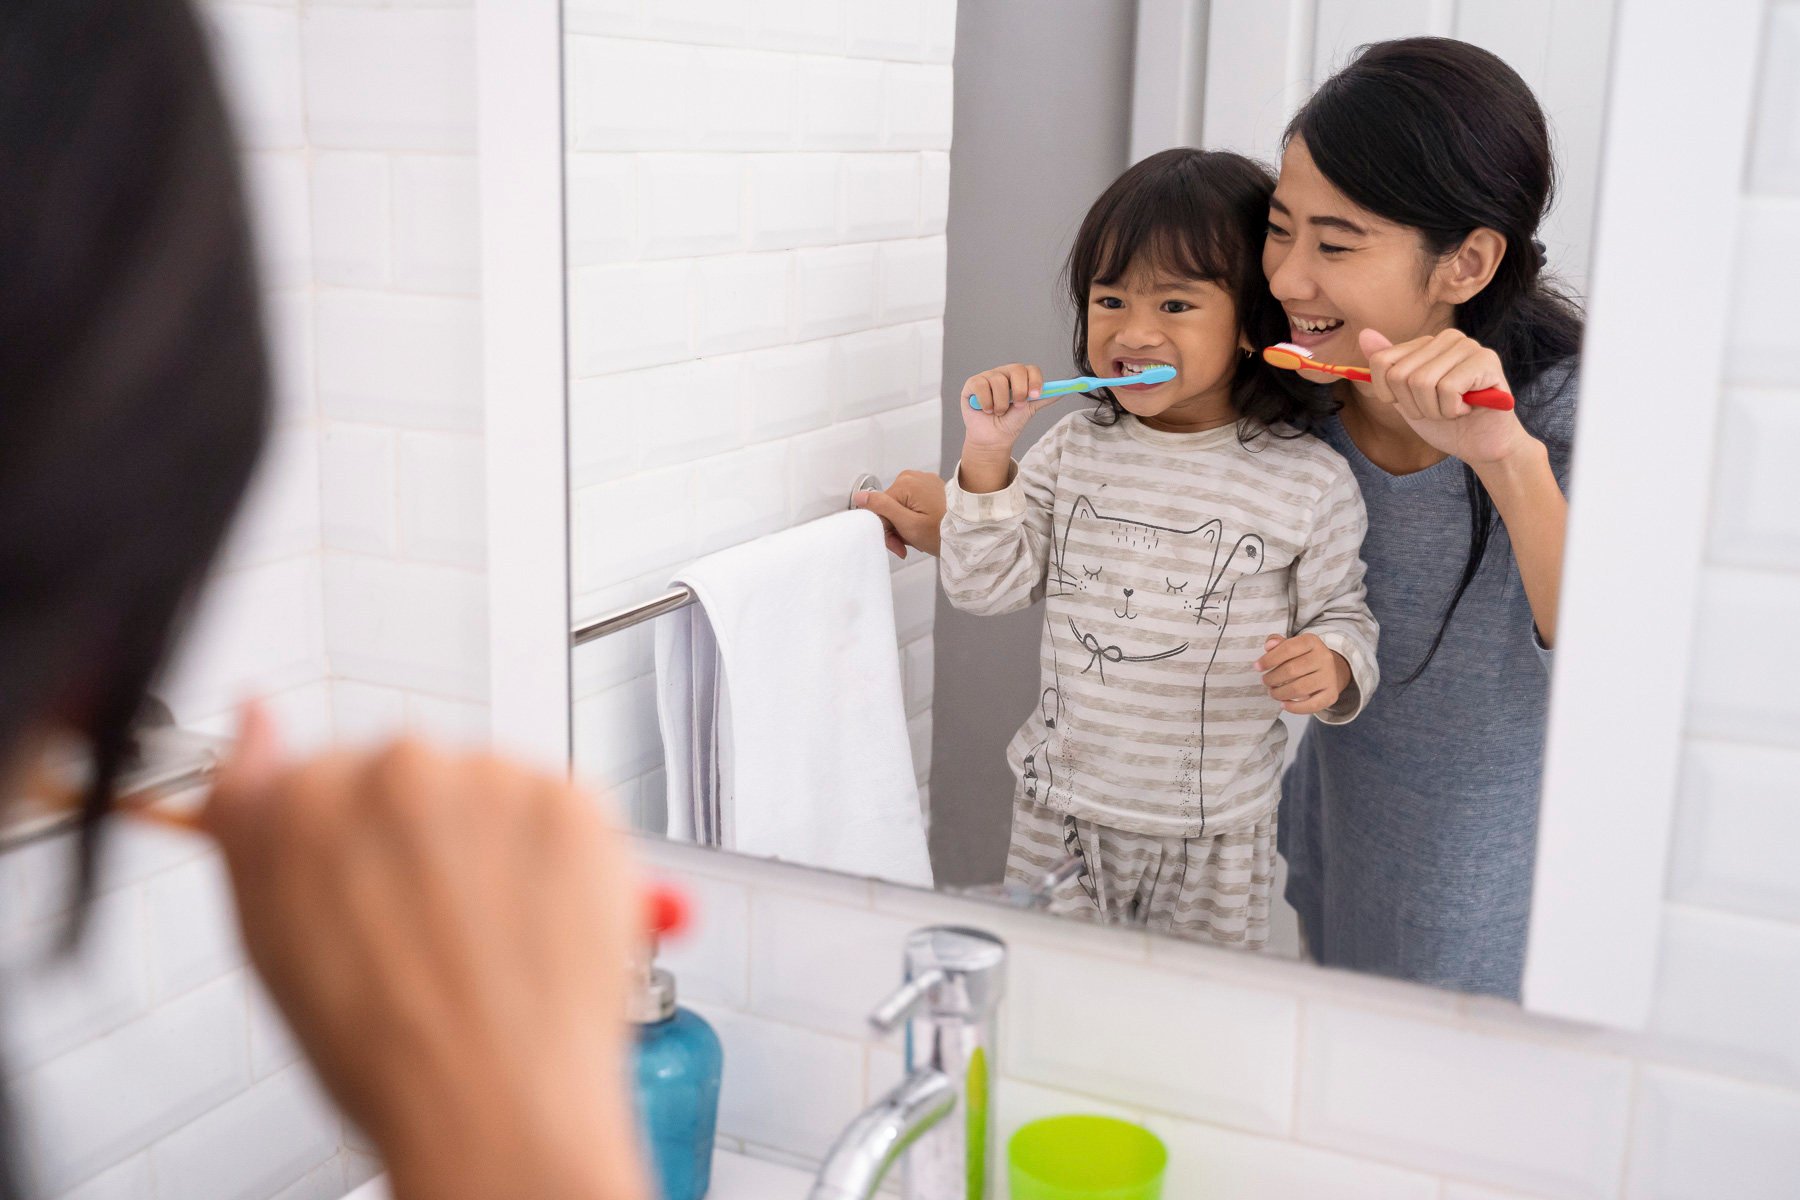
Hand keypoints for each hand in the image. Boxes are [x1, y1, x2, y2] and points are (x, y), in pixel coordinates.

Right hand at [202, 703, 648, 1199]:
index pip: (325, 776)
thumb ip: (254, 819)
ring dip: (493, 845)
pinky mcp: (571, 798)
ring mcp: (492, 778)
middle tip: (433, 932)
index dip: (351, 846)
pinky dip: (557, 858)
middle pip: (411, 779)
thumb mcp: (271, 939)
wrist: (494, 1105)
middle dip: (424, 840)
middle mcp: (398, 768)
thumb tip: (254, 727)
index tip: (368, 888)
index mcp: (304, 799)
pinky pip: (558, 810)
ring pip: (489, 792)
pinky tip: (537, 925)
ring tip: (488, 942)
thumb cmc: (385, 1050)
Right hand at [853, 469, 948, 557]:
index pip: (879, 508)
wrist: (972, 533)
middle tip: (906, 546)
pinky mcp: (930, 488)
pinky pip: (912, 505)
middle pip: (889, 507)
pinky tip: (922, 530)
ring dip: (904, 527)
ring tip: (917, 539)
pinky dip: (913, 519)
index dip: (885, 530)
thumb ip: (882, 508)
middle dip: (895, 529)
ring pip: (899, 508)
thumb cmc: (943, 531)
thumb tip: (860, 496)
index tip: (897, 545)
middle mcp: (912, 476)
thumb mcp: (907, 524)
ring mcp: (922, 481)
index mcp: (905, 482)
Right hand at [958, 363, 1057, 457]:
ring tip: (998, 412)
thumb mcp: (1030, 410)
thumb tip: (1063, 391)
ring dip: (1001, 403)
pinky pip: (981, 386)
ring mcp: (987, 377)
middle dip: (1020, 391)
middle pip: (1016, 369)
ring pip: (998, 380)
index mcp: (1019, 377)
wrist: (993, 438)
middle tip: (1018, 406)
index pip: (1031, 369)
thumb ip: (1044, 399)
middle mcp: (1004, 373)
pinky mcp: (972, 384)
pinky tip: (986, 410)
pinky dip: (986, 402)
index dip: (1035, 380)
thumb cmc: (1010, 422)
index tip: (1036, 396)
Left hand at [1256, 634, 1350, 714]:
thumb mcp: (1291, 644)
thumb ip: (1277, 642)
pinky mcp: (1332, 694)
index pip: (1288, 648)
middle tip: (1266, 681)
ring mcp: (1329, 676)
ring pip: (1300, 688)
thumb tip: (1269, 645)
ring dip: (1280, 693)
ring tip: (1273, 692)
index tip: (1257, 667)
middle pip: (1292, 670)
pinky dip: (1295, 707)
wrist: (1329, 670)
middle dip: (1273, 678)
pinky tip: (1284, 704)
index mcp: (1312, 641)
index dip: (1269, 659)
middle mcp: (1324, 657)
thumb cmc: (1302, 657)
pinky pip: (1312, 705)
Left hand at [1359, 328, 1535, 466]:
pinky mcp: (1486, 360)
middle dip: (1414, 406)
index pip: (1381, 362)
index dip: (1388, 394)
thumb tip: (1364, 334)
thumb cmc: (1445, 422)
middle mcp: (1447, 338)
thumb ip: (1386, 370)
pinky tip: (1468, 409)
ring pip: (1422, 382)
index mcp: (1426, 343)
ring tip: (1453, 410)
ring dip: (1434, 410)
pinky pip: (1447, 388)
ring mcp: (1468, 346)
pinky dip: (1452, 410)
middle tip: (1437, 410)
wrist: (1482, 445)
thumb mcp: (1405, 399)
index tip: (1410, 404)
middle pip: (1400, 375)